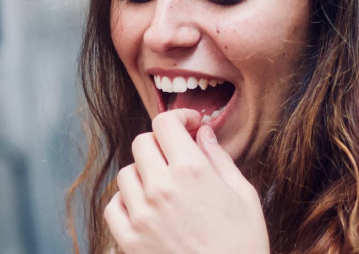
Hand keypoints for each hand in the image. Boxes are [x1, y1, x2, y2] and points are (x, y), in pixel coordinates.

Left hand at [104, 109, 269, 252]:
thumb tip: (204, 132)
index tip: (188, 125)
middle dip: (160, 143)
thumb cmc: (244, 243)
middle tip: (177, 156)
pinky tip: (146, 209)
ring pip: (126, 173)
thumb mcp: (243, 194)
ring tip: (164, 186)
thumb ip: (219, 158)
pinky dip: (126, 203)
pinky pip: (114, 206)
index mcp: (192, 170)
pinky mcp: (130, 240)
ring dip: (143, 173)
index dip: (178, 117)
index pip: (165, 123)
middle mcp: (161, 187)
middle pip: (142, 143)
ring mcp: (142, 215)